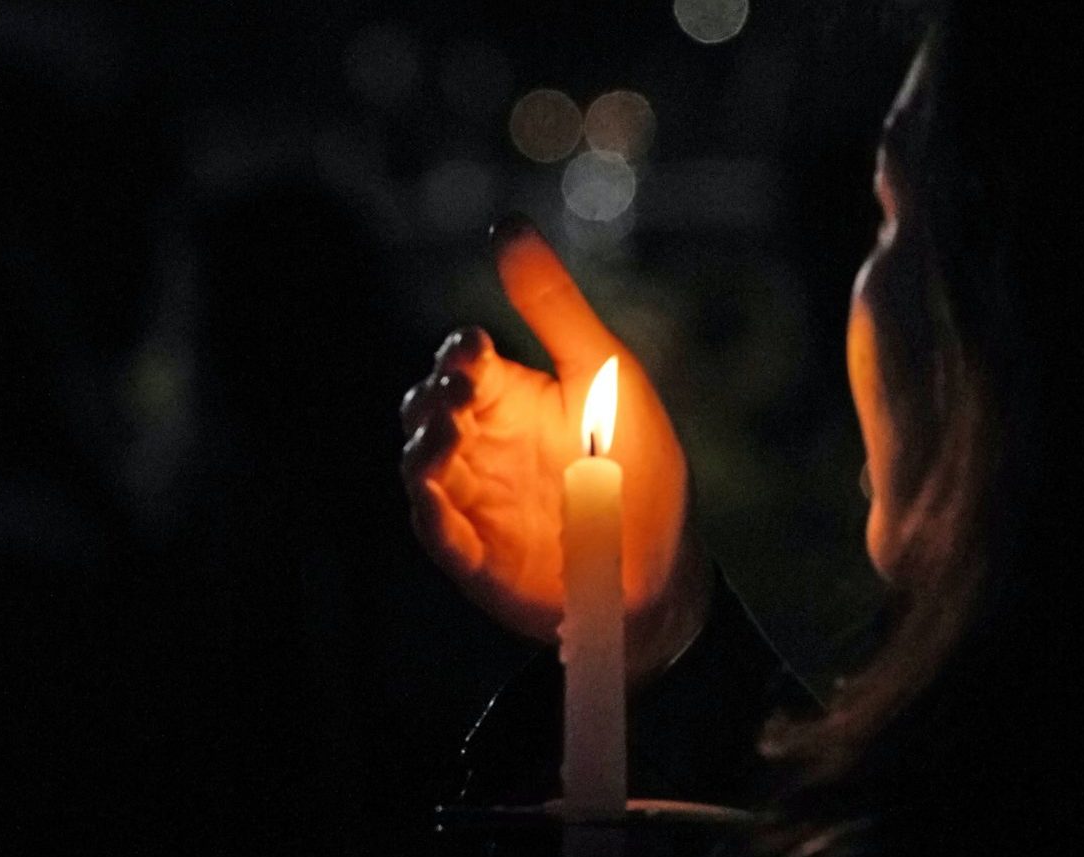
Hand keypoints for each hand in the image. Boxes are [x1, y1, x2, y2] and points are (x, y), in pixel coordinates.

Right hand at [401, 215, 709, 684]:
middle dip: (433, 398)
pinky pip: (437, 532)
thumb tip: (506, 223)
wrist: (663, 562)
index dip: (459, 352)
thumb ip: (552, 304)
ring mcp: (473, 499)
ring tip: (445, 437)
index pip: (460, 360)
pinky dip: (431, 514)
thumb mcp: (603, 371)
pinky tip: (437, 498)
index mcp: (508, 395)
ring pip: (420, 467)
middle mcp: (480, 443)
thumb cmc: (637, 461)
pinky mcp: (474, 555)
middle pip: (425, 409)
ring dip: (423, 449)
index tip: (476, 348)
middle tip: (459, 393)